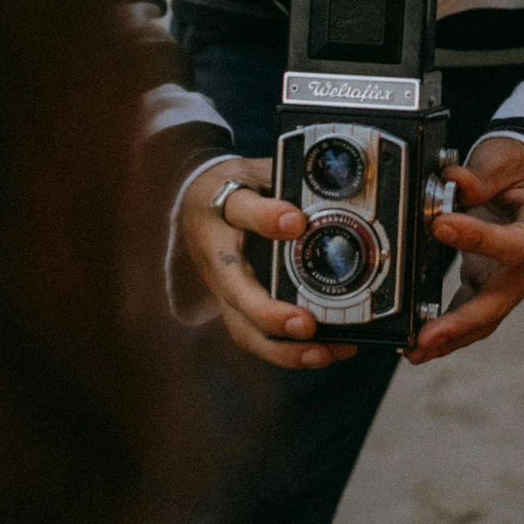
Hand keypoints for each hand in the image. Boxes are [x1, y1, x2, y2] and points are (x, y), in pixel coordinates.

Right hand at [175, 157, 356, 369]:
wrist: (195, 201)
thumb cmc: (233, 186)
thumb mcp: (253, 170)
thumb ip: (282, 183)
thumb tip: (311, 208)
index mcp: (220, 209)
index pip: (240, 209)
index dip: (267, 217)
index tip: (296, 221)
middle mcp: (217, 256)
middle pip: (236, 294)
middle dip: (270, 315)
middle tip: (307, 325)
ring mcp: (224, 290)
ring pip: (244, 329)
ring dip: (284, 350)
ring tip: (326, 352)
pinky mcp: (236, 308)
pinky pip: (258, 337)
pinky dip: (290, 352)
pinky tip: (327, 351)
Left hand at [405, 137, 523, 364]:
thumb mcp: (512, 159)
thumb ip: (484, 174)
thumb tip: (452, 182)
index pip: (515, 243)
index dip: (479, 237)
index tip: (440, 225)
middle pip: (500, 301)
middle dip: (461, 323)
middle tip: (426, 337)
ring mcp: (510, 281)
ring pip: (484, 318)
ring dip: (450, 338)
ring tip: (413, 350)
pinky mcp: (490, 285)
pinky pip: (470, 313)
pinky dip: (446, 331)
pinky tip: (416, 343)